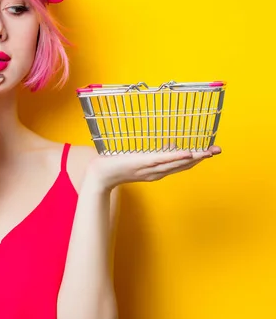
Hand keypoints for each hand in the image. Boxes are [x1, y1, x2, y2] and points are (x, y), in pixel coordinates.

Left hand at [86, 145, 221, 191]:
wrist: (100, 175)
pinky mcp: (143, 163)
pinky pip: (162, 159)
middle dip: (202, 157)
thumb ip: (157, 152)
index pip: (182, 165)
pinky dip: (176, 156)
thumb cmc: (118, 165)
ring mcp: (151, 168)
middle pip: (184, 165)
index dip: (198, 158)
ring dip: (194, 157)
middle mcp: (157, 172)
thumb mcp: (140, 158)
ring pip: (176, 163)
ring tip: (208, 151)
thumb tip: (172, 143)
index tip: (212, 151)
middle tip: (218, 150)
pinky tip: (188, 153)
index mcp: (158, 171)